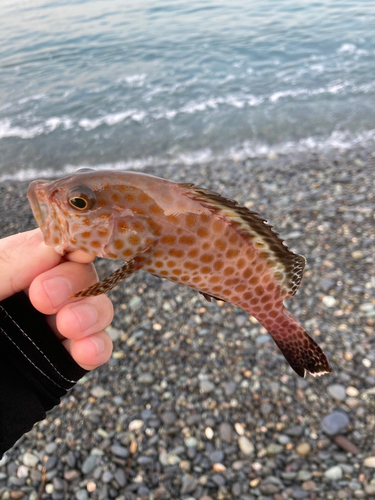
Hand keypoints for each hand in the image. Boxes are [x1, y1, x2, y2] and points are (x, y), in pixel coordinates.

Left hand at [0, 229, 112, 369]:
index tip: (67, 252)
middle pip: (80, 273)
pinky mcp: (61, 364)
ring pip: (95, 307)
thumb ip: (5, 266)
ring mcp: (48, 331)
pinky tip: (86, 352)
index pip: (51, 244)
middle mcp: (32, 297)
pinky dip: (99, 346)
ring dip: (91, 313)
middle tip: (43, 299)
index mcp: (6, 271)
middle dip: (72, 283)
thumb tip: (54, 245)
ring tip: (69, 326)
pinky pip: (96, 347)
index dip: (67, 244)